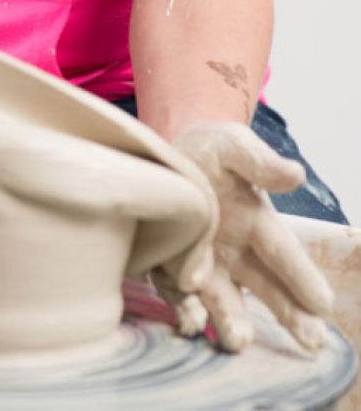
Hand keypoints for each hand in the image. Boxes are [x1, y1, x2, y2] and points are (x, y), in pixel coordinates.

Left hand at [153, 122, 333, 351]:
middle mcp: (233, 249)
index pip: (283, 252)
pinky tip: (192, 323)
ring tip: (239, 340)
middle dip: (288, 311)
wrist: (163, 155)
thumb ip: (260, 163)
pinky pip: (179, 294)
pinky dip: (187, 309)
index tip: (324, 303)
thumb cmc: (208, 150)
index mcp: (255, 221)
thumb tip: (296, 175)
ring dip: (232, 320)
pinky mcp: (169, 268)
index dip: (303, 277)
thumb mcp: (233, 147)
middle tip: (311, 340)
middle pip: (263, 284)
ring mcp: (202, 263)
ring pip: (223, 298)